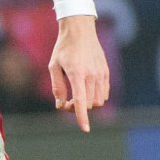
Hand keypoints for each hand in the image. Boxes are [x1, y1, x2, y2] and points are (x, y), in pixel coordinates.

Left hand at [47, 14, 110, 132]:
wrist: (80, 30)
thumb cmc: (64, 47)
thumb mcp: (53, 65)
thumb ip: (57, 87)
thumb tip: (61, 104)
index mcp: (77, 74)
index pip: (81, 101)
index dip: (82, 117)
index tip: (85, 129)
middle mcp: (91, 75)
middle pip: (89, 104)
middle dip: (77, 108)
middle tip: (65, 101)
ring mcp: (101, 73)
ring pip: (98, 101)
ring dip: (87, 104)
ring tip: (76, 95)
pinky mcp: (105, 72)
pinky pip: (104, 93)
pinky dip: (95, 97)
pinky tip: (86, 89)